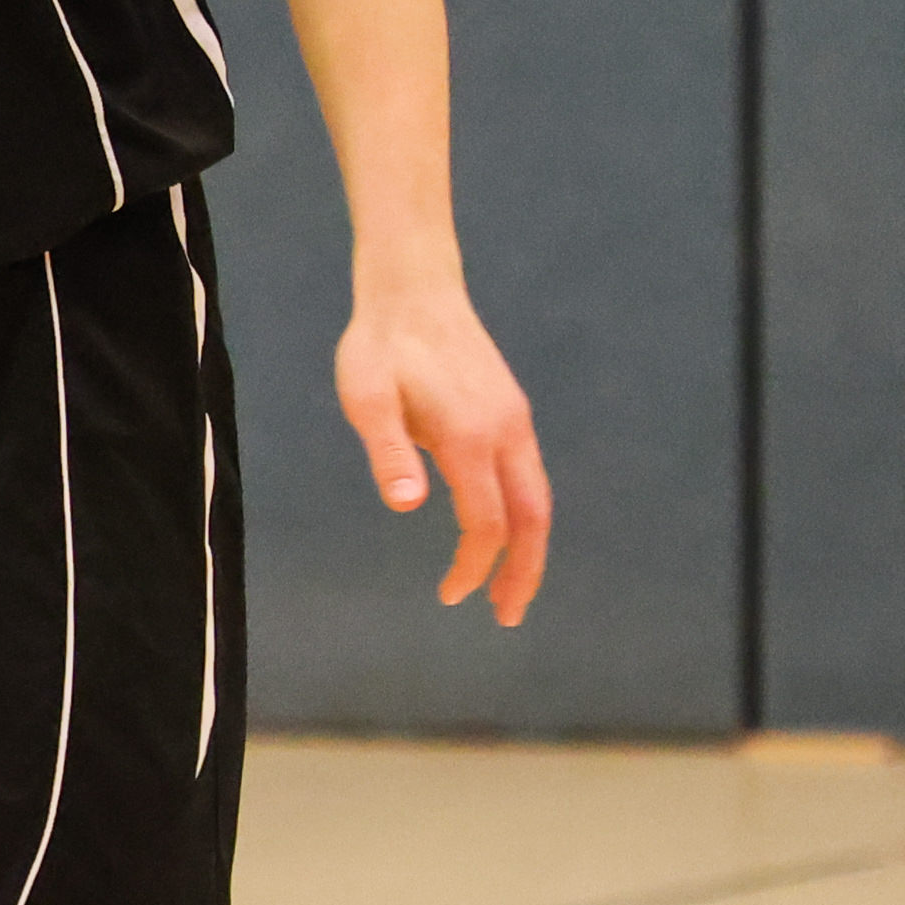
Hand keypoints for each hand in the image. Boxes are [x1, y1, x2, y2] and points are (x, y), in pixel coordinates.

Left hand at [335, 284, 550, 624]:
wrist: (412, 289)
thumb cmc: (379, 346)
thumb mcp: (366, 398)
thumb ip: (389, 451)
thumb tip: (409, 506)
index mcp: (471, 436)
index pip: (486, 523)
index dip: (474, 566)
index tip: (450, 595)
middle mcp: (506, 431)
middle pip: (534, 519)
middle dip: (524, 572)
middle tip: (506, 615)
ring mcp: (515, 420)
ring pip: (538, 498)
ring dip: (528, 547)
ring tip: (509, 587)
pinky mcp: (511, 411)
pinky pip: (528, 475)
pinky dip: (524, 514)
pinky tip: (500, 530)